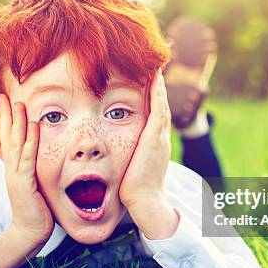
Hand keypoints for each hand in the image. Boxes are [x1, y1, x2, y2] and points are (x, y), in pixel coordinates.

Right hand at [0, 94, 53, 247]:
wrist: (29, 232)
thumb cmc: (36, 210)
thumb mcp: (33, 185)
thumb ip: (32, 171)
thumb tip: (37, 159)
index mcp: (13, 169)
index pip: (9, 140)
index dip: (7, 121)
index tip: (6, 103)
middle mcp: (11, 169)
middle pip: (8, 138)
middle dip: (7, 116)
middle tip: (6, 97)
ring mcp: (16, 176)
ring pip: (16, 144)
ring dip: (17, 123)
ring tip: (19, 104)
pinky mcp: (24, 183)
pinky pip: (28, 158)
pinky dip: (31, 141)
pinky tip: (34, 125)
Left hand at [119, 70, 179, 239]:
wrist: (145, 202)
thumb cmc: (133, 191)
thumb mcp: (128, 169)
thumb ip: (122, 159)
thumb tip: (108, 159)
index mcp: (153, 144)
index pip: (153, 114)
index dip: (151, 98)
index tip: (145, 82)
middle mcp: (159, 137)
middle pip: (159, 104)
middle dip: (156, 86)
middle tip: (153, 66)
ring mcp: (159, 135)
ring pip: (160, 102)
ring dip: (157, 83)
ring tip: (154, 64)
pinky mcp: (155, 135)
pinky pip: (158, 106)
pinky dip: (157, 91)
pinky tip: (154, 75)